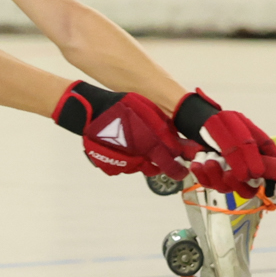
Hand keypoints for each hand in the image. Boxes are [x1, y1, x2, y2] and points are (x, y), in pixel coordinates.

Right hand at [53, 82, 195, 177]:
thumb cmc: (120, 108)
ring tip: (131, 141)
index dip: (180, 168)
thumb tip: (177, 141)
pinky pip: (123, 167)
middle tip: (156, 151)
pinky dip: (124, 159)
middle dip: (160, 162)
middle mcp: (139, 159)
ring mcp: (124, 165)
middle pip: (156, 168)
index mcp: (151, 145)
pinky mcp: (110, 167)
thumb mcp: (148, 112)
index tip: (183, 169)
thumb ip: (164, 128)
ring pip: (139, 167)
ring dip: (140, 159)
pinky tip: (119, 146)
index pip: (172, 165)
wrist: (92, 114)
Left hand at [172, 90, 275, 193]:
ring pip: (225, 189)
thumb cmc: (227, 125)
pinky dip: (201, 173)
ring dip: (215, 174)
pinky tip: (199, 163)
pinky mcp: (210, 177)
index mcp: (260, 160)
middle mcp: (246, 172)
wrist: (204, 121)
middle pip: (248, 192)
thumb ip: (252, 148)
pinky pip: (207, 183)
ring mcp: (228, 176)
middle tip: (228, 172)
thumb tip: (258, 174)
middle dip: (236, 184)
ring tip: (209, 158)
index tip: (274, 196)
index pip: (275, 181)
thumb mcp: (242, 130)